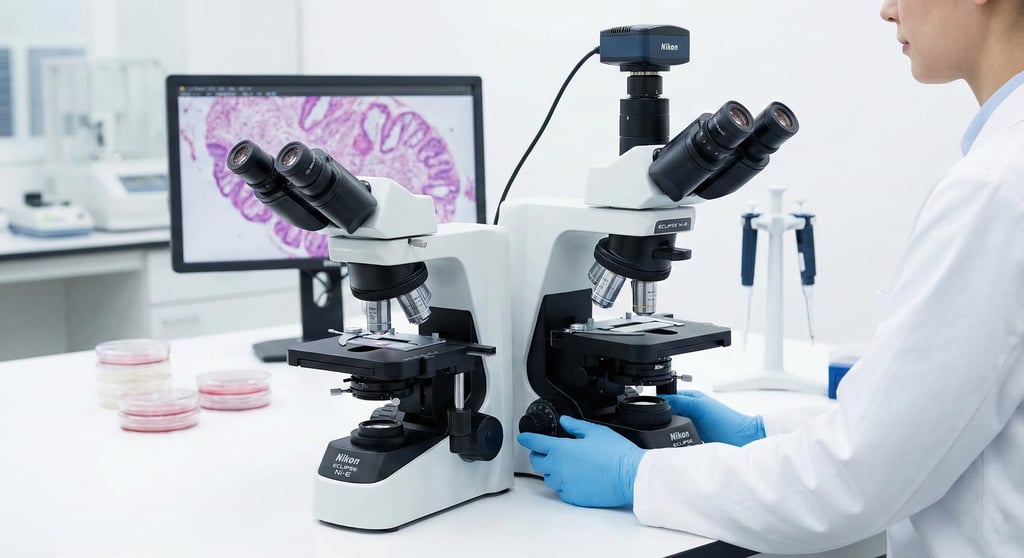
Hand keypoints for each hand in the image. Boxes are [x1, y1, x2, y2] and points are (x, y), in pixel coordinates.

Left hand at [517, 416, 644, 507]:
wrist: (629, 476)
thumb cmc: (616, 454)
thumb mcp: (595, 432)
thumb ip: (575, 426)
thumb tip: (565, 422)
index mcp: (561, 449)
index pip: (536, 442)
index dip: (527, 438)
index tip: (523, 437)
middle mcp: (558, 468)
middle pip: (537, 462)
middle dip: (538, 455)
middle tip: (545, 451)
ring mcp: (564, 485)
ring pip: (548, 478)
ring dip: (551, 470)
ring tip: (564, 465)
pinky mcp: (573, 498)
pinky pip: (561, 491)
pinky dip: (563, 484)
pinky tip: (574, 478)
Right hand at [661, 390, 764, 445]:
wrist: (742, 440)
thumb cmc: (727, 421)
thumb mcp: (700, 406)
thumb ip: (681, 402)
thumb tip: (662, 401)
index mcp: (691, 399)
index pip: (669, 398)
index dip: (660, 403)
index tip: (653, 411)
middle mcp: (690, 412)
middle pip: (668, 415)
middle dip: (663, 420)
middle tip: (658, 426)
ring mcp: (692, 426)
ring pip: (672, 428)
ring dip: (670, 433)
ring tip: (666, 437)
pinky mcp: (695, 440)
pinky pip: (679, 440)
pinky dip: (677, 443)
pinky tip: (675, 445)